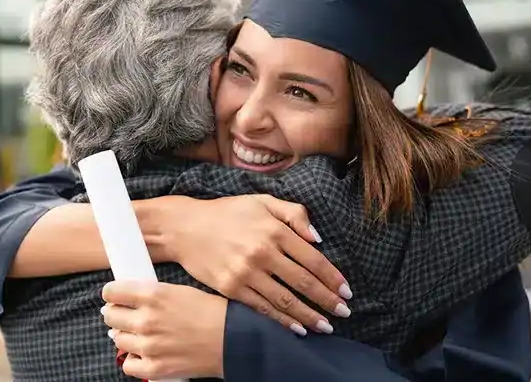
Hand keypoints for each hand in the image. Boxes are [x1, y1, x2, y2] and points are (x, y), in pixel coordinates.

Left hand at [102, 281, 225, 379]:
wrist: (232, 339)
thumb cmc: (212, 311)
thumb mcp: (180, 290)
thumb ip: (153, 294)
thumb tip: (130, 299)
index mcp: (153, 295)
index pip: (112, 292)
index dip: (112, 293)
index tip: (115, 296)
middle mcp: (146, 319)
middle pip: (110, 315)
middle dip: (116, 313)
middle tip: (125, 314)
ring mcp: (148, 345)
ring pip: (117, 339)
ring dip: (126, 335)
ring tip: (140, 333)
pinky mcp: (153, 367)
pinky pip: (128, 364)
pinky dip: (134, 359)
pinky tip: (144, 353)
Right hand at [170, 194, 351, 334]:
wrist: (185, 227)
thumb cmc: (227, 212)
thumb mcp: (262, 202)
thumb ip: (293, 214)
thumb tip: (318, 238)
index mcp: (274, 230)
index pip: (313, 259)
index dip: (333, 277)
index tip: (346, 290)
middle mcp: (262, 252)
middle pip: (304, 282)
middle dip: (328, 300)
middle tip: (344, 312)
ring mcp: (246, 272)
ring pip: (285, 300)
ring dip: (310, 316)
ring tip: (326, 326)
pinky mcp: (231, 288)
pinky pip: (262, 308)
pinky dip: (282, 321)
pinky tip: (297, 328)